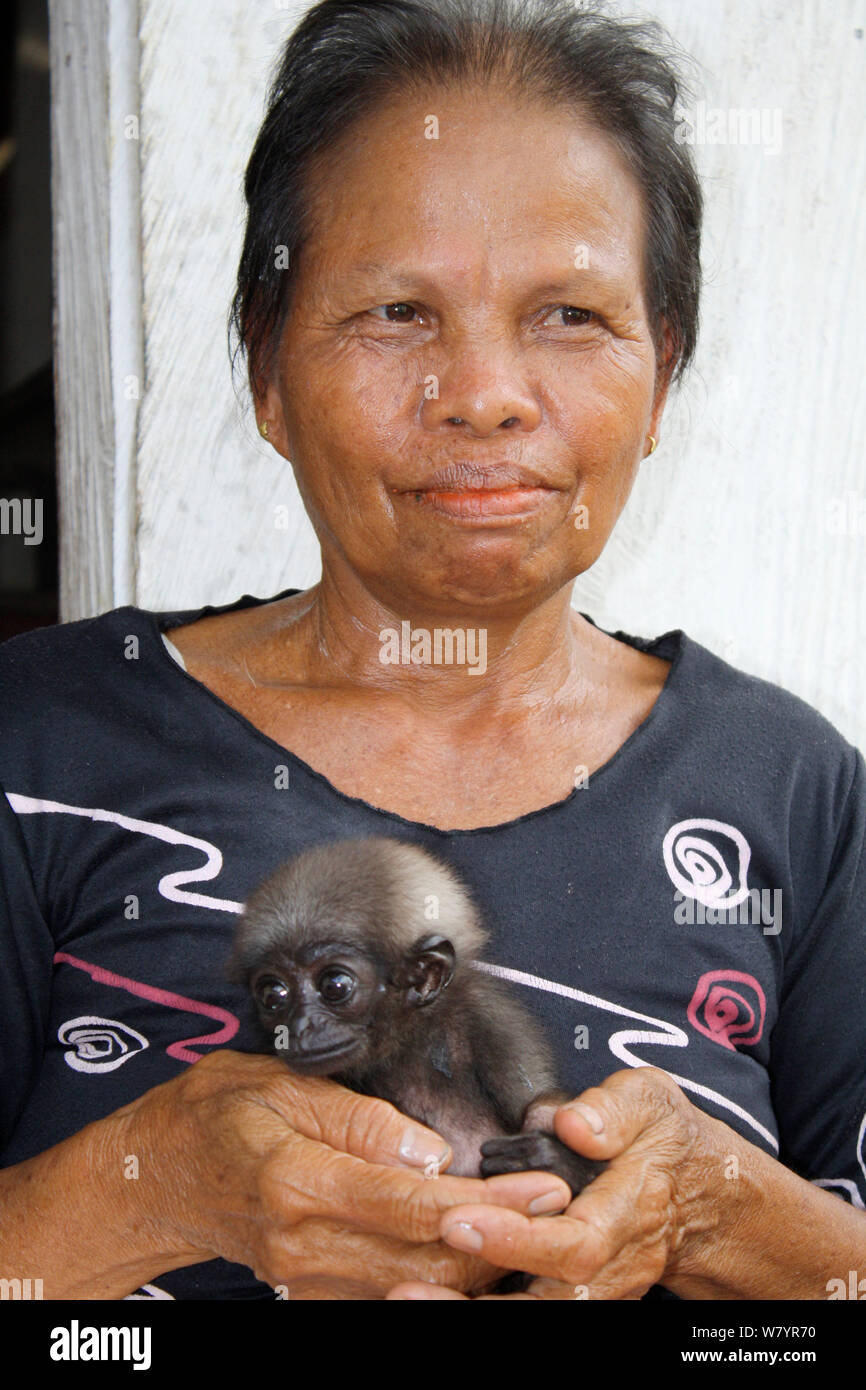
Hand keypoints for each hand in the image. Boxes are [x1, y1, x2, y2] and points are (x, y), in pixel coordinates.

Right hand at [124, 1049, 573, 1298]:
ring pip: (416, 1284)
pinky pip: (389, 1290)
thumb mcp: (282, 1086)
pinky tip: (480, 1246)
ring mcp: (308, 1277)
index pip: (411, 1203)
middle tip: (563, 1206)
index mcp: (300, 1181)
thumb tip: (431, 1153)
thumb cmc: (219, 1114)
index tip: (544, 1187)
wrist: (158, 1174)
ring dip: (481, 1261)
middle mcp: (306, 1243)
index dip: (488, 1201)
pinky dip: (441, 1275)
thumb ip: (359, 1121)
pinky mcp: (312, 1290)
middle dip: (504, 1237)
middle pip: (426, 1258)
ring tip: (538, 1223)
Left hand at [386, 1066, 737, 1299]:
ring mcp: (595, 1291)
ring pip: (538, 1319)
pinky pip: (534, 1314)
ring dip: (470, 1317)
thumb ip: (614, 1109)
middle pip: (547, 1303)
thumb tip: (573, 1124)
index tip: (459, 1219)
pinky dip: (481, 1308)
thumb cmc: (665, 1139)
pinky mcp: (575, 1298)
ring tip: (406, 1300)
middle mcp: (610, 1266)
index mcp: (627, 1213)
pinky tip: (430, 1298)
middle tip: (408, 1289)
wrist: (703, 1195)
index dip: (516, 1239)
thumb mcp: (652, 1102)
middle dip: (476, 1306)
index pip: (573, 1242)